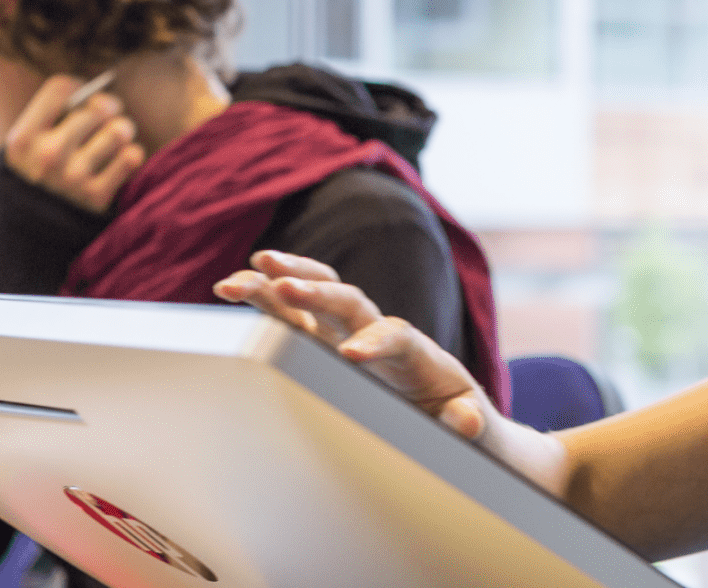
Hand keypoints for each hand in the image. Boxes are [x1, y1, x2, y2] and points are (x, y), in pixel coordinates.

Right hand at [1, 73, 144, 213]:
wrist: (29, 237)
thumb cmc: (32, 180)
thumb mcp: (21, 150)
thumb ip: (46, 118)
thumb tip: (88, 90)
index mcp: (22, 138)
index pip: (60, 87)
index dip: (79, 88)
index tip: (82, 99)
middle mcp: (46, 155)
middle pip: (97, 108)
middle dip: (108, 109)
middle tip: (107, 117)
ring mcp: (73, 177)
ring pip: (119, 130)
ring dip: (122, 131)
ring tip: (115, 138)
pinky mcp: (97, 196)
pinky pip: (131, 157)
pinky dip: (130, 156)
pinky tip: (119, 161)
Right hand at [213, 250, 496, 437]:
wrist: (452, 418)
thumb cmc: (460, 423)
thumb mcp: (475, 430)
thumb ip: (470, 423)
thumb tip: (467, 419)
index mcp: (420, 356)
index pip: (398, 337)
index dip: (376, 342)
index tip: (351, 354)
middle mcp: (381, 335)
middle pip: (350, 302)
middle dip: (317, 293)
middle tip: (283, 286)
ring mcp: (350, 335)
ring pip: (315, 297)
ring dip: (279, 281)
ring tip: (238, 277)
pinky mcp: (325, 343)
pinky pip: (293, 315)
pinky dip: (265, 299)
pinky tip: (232, 287)